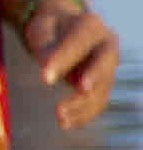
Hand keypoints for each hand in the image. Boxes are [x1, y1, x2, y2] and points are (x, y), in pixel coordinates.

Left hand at [23, 4, 118, 129]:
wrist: (63, 30)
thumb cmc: (49, 28)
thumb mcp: (41, 29)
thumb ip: (45, 45)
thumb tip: (49, 71)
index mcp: (91, 25)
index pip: (80, 41)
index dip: (64, 59)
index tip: (44, 78)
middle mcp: (106, 45)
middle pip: (105, 63)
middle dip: (94, 77)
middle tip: (81, 90)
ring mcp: (109, 66)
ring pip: (103, 87)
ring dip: (84, 103)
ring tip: (60, 116)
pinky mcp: (104, 84)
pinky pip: (99, 101)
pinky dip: (85, 114)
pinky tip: (66, 124)